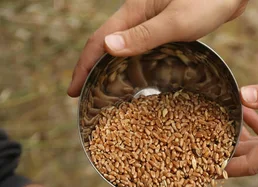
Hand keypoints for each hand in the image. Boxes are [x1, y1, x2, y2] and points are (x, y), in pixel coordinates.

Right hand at [68, 0, 248, 96]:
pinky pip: (141, 48)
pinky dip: (132, 64)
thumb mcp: (176, 22)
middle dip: (92, 70)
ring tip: (107, 91)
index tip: (73, 91)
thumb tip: (108, 49)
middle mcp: (138, 15)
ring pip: (124, 47)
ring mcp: (152, 20)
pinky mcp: (166, 26)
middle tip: (86, 95)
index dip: (83, 67)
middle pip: (107, 45)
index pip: (98, 41)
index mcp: (134, 12)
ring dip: (111, 68)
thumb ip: (144, 36)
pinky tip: (137, 77)